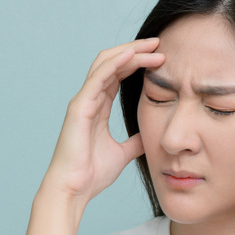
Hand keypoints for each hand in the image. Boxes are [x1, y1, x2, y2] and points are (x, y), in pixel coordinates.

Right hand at [40, 38, 164, 205]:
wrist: (74, 190)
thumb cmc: (91, 174)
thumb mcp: (123, 153)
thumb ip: (135, 141)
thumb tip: (150, 136)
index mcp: (98, 107)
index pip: (118, 75)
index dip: (138, 62)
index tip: (161, 57)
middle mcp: (89, 99)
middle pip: (113, 63)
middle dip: (136, 50)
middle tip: (159, 43)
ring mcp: (83, 101)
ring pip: (106, 64)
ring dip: (130, 52)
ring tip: (153, 46)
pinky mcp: (79, 107)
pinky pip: (98, 77)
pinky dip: (116, 63)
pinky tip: (133, 55)